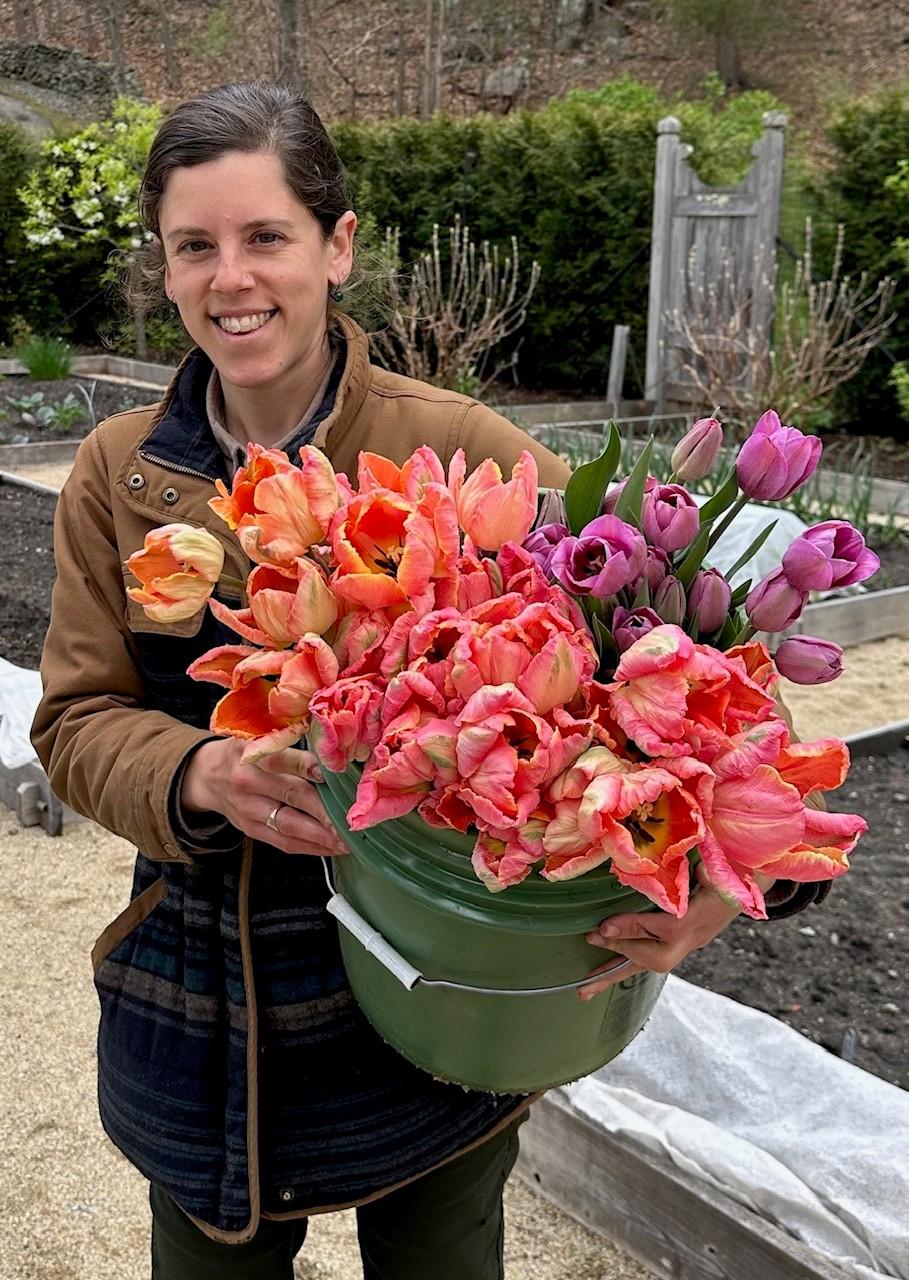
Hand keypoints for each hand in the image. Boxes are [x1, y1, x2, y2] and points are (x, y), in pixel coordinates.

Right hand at [181, 738, 348, 856]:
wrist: (205, 776)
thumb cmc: (242, 754)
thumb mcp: (259, 739)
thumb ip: (291, 748)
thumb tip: (332, 759)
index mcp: (251, 754)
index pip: (286, 761)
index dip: (312, 768)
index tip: (336, 776)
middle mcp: (248, 783)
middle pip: (292, 797)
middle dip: (324, 812)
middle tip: (351, 821)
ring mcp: (248, 811)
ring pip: (290, 828)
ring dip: (322, 837)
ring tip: (347, 841)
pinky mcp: (251, 830)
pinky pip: (284, 843)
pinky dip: (311, 848)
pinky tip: (332, 847)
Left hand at [578, 863, 771, 999]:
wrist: (748, 882)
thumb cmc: (729, 866)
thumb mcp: (716, 864)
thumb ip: (702, 866)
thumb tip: (688, 863)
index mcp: (702, 915)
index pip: (664, 928)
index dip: (633, 927)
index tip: (604, 926)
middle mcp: (694, 936)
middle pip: (655, 956)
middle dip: (620, 948)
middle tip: (591, 938)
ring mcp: (689, 944)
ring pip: (650, 965)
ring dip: (617, 974)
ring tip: (586, 988)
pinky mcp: (681, 944)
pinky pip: (650, 960)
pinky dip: (627, 965)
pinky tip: (605, 974)